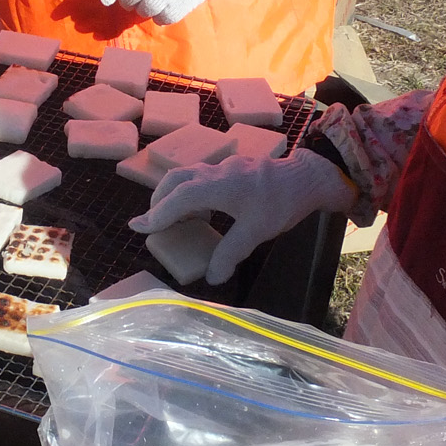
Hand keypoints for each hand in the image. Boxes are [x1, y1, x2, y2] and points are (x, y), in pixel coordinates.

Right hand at [130, 150, 356, 284]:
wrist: (308, 177)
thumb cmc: (282, 203)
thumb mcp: (256, 232)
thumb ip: (230, 253)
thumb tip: (212, 278)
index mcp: (217, 186)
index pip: (178, 198)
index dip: (156, 214)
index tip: (138, 227)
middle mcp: (215, 172)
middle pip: (175, 180)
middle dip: (159, 200)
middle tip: (152, 222)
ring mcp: (224, 167)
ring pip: (188, 175)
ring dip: (174, 194)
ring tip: (174, 217)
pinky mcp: (232, 168)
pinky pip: (201, 176)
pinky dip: (191, 191)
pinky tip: (202, 208)